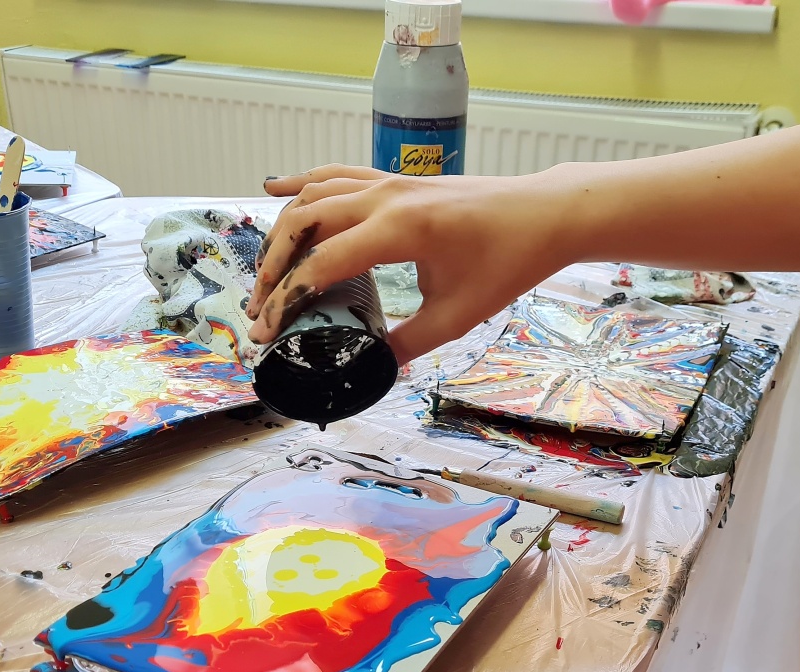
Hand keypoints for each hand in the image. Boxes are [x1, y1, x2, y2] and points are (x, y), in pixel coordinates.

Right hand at [246, 165, 582, 361]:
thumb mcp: (457, 316)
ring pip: (312, 197)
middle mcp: (385, 197)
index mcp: (400, 230)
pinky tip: (274, 190)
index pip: (323, 266)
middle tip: (257, 310)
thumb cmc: (507, 262)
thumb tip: (370, 368)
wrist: (541, 214)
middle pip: (303, 225)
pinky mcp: (393, 179)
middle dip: (272, 269)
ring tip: (264, 273)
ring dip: (281, 233)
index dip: (289, 302)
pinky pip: (334, 176)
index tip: (267, 332)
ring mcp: (387, 182)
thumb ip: (408, 344)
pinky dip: (301, 185)